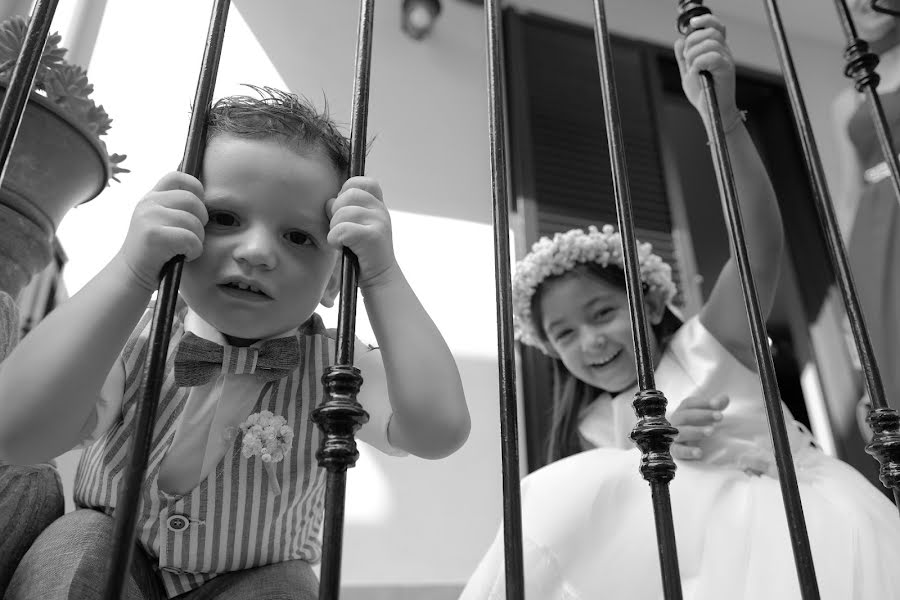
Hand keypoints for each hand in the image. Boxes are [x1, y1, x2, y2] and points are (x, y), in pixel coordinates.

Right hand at [117, 172, 207, 291]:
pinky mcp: (154, 235)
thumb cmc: (156, 251)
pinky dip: (193, 251)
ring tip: (185, 249)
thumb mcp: (161, 221)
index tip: (196, 210)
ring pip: (194, 222)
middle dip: (201, 221)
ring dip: (197, 240)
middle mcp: (149, 203)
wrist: (132, 275)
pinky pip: (191, 239)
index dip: (196, 190)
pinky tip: (182, 256)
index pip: (179, 177)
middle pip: (193, 201)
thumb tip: (206, 195)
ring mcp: (149, 217)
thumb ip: (176, 206)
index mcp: (152, 197)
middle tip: (192, 236)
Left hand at [326, 177, 397, 288]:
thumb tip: (328, 202)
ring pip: (342, 213)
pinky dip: (335, 240)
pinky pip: (342, 229)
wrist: (379, 279)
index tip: (345, 211)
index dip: (346, 191)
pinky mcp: (373, 236)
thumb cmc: (361, 253)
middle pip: (348, 195)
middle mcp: (381, 210)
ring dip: (335, 229)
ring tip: (343, 242)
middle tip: (342, 231)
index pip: (361, 181)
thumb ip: (342, 209)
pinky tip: (341, 247)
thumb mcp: (354, 225)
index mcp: (377, 204)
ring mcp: (380, 221)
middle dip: (337, 213)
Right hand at [670, 393, 728, 459]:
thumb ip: (716, 406)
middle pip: (685, 416)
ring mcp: (673, 436)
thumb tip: (724, 398)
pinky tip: (700, 453)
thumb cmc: (698, 426)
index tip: (718, 404)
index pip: (689, 404)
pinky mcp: (675, 451)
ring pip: (681, 432)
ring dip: (696, 431)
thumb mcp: (708, 415)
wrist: (688, 446)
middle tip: (720, 416)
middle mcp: (676, 422)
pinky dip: (688, 451)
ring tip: (712, 431)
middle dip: (702, 415)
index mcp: (682, 412)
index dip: (703, 403)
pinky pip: (678, 451)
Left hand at [674, 13, 738, 129]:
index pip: (715, 26)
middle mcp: (724, 52)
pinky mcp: (727, 69)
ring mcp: (727, 60)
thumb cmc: (703, 94)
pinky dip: (699, 63)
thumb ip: (683, 58)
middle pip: (710, 32)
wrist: (712, 111)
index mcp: (717, 50)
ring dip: (694, 55)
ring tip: (692, 69)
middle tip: (687, 59)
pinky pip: (712, 56)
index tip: (692, 24)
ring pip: (710, 43)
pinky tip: (697, 73)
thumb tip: (679, 41)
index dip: (705, 21)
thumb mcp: (688, 73)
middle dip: (692, 42)